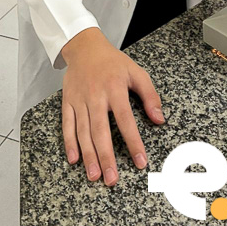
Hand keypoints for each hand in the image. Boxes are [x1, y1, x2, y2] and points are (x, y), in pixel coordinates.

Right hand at [61, 28, 164, 186]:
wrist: (85, 47)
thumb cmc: (113, 62)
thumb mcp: (136, 72)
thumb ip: (149, 95)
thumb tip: (159, 119)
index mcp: (115, 88)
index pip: (125, 119)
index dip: (133, 142)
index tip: (140, 161)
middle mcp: (96, 95)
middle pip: (101, 130)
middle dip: (106, 157)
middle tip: (111, 179)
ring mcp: (80, 99)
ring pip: (83, 131)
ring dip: (88, 155)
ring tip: (94, 175)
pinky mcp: (68, 101)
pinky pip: (67, 124)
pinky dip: (69, 142)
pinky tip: (74, 159)